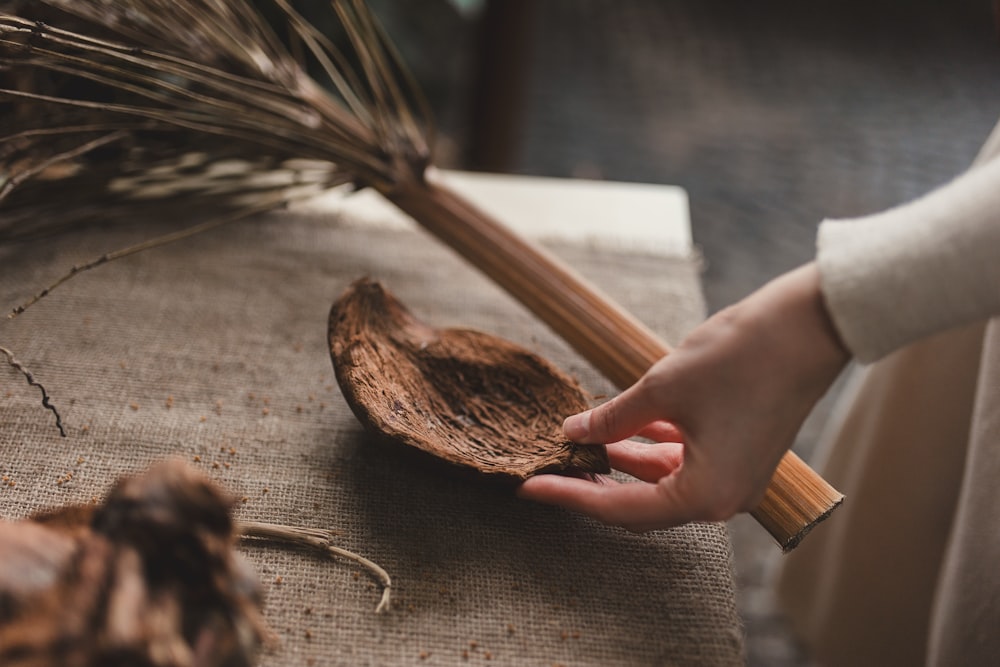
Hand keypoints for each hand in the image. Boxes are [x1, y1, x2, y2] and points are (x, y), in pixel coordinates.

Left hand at [518, 263, 849, 530]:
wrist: (808, 326)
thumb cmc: (740, 358)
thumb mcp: (661, 388)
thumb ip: (612, 418)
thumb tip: (572, 433)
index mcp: (707, 495)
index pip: (621, 509)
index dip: (570, 496)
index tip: (529, 488)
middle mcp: (724, 500)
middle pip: (642, 504)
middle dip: (592, 485)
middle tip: (545, 471)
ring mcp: (735, 479)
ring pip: (661, 482)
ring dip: (620, 465)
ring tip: (574, 448)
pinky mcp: (740, 454)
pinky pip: (683, 463)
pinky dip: (649, 449)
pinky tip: (618, 432)